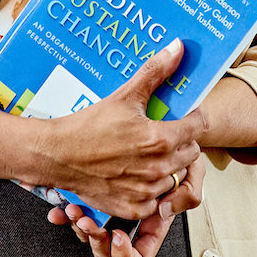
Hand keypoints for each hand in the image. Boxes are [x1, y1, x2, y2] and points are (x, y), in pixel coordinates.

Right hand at [38, 40, 205, 220]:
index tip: (186, 115)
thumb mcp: (124, 95)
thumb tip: (177, 49)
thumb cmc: (88, 127)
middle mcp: (157, 168)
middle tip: (165, 133)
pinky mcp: (134, 207)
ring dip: (170, 166)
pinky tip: (139, 174)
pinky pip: (159, 199)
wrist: (57, 155)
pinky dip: (153, 188)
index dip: (194, 117)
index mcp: (159, 139)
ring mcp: (146, 191)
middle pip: (192, 153)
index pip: (199, 127)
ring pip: (176, 176)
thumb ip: (155, 72)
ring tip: (149, 154)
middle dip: (183, 141)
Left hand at [48, 153, 206, 256]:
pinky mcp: (94, 196)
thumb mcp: (194, 170)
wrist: (165, 128)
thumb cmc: (179, 151)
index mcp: (152, 221)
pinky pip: (76, 217)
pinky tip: (60, 208)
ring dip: (78, 227)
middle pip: (105, 250)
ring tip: (72, 210)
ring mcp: (111, 210)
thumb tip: (164, 211)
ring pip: (88, 237)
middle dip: (93, 238)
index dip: (126, 255)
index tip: (116, 237)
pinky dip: (66, 214)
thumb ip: (189, 192)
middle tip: (84, 222)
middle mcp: (131, 220)